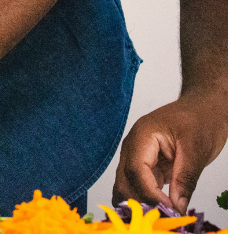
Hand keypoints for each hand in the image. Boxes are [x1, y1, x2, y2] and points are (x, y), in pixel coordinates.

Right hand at [113, 93, 227, 212]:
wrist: (203, 108)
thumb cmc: (200, 121)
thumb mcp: (196, 151)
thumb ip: (184, 179)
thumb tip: (176, 208)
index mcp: (143, 136)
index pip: (137, 170)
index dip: (149, 195)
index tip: (168, 212)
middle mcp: (133, 145)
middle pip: (124, 179)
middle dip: (140, 202)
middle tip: (163, 219)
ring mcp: (137, 154)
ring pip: (127, 184)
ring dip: (140, 203)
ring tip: (161, 217)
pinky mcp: (146, 164)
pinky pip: (138, 185)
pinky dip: (146, 200)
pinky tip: (160, 211)